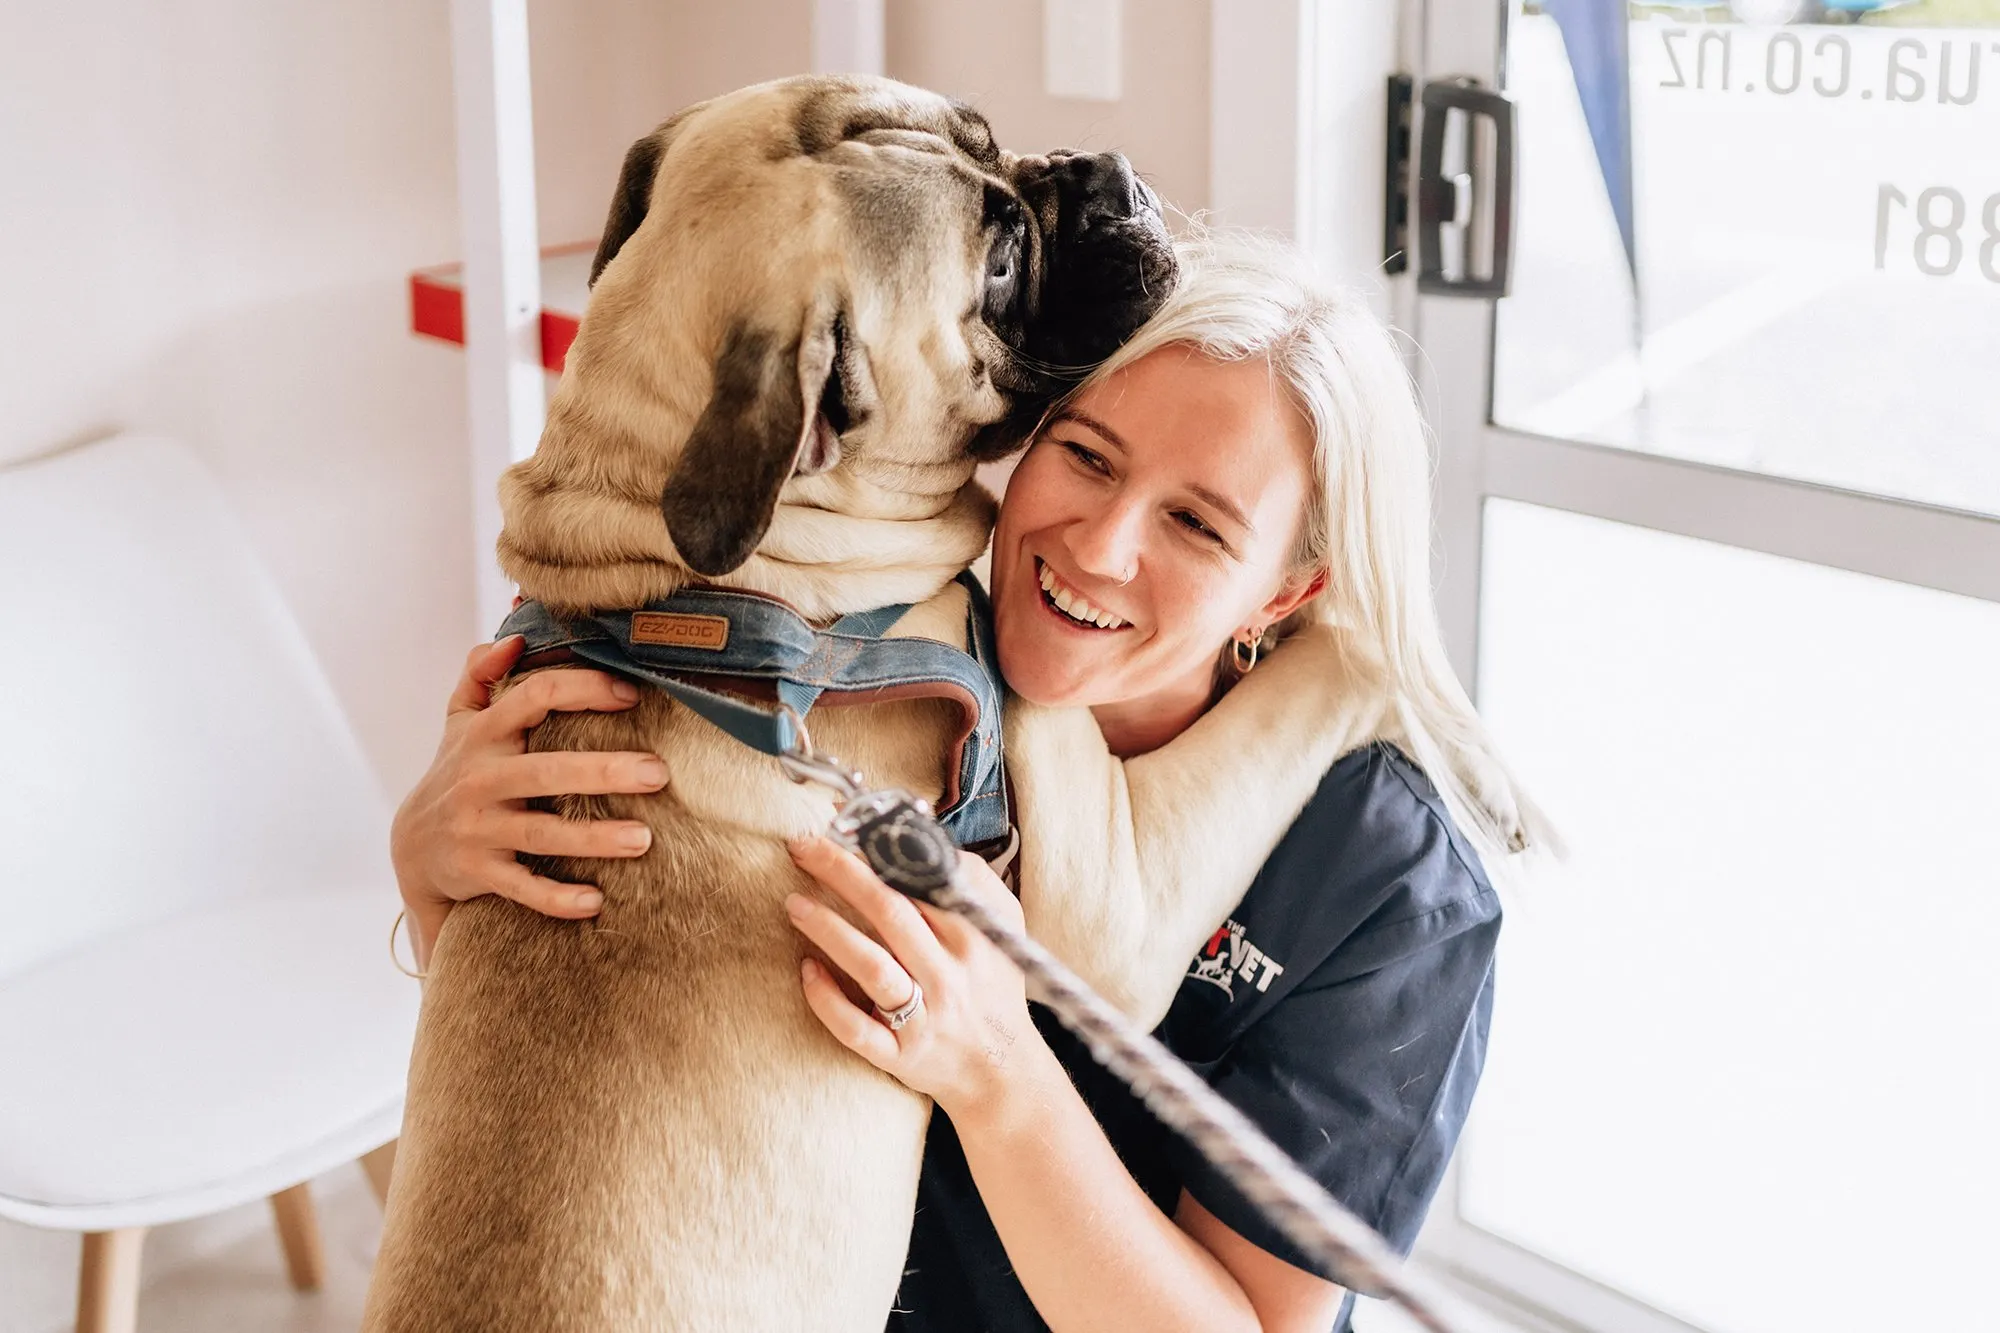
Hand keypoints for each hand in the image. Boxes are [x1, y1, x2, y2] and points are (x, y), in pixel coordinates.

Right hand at [390, 636, 668, 965]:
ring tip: (645, 839)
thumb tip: (512, 635)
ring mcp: (481, 828)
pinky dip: (555, 898)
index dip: (584, 690)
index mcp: (485, 734)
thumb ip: (480, 673)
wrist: (413, 848)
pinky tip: (595, 902)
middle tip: (659, 773)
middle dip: (604, 772)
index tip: (632, 693)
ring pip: (541, 833)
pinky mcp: (481, 872)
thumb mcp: (460, 720)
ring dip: (593, 838)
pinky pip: (522, 887)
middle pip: (548, 771)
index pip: (536, 697)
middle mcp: (482, 779)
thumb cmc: (457, 771)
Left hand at [785, 836, 1053, 1120]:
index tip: (844, 824)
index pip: (924, 880)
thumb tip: (924, 833)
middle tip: (803, 847)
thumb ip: (973, 879)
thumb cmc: (994, 986)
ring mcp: (924, 1018)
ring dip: (829, 931)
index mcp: (974, 936)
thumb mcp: (1004, 926)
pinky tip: (805, 972)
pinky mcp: (900, 1056)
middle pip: (891, 913)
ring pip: (872, 968)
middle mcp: (948, 974)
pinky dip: (828, 1001)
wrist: (1002, 1071)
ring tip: (793, 903)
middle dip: (843, 874)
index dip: (881, 849)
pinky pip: (857, 1030)